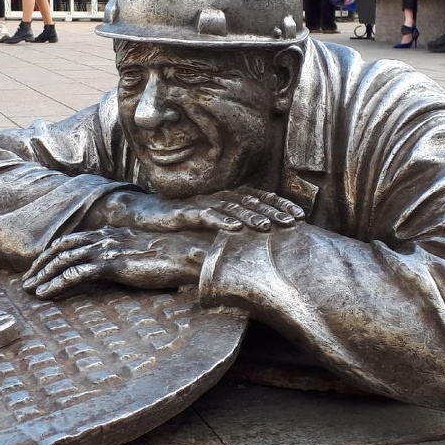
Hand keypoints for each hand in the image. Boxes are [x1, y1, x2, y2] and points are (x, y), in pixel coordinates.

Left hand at [23, 227, 209, 298]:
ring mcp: (107, 249)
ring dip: (43, 275)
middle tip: (26, 280)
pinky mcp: (112, 264)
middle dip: (40, 264)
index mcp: (109, 232)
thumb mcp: (140, 252)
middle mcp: (104, 236)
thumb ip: (124, 255)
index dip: (52, 253)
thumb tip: (115, 269)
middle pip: (61, 248)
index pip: (71, 240)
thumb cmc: (169, 256)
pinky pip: (76, 274)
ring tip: (30, 290)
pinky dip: (56, 284)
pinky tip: (46, 294)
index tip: (39, 266)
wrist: (187, 253)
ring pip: (63, 260)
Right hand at [88, 186, 302, 234]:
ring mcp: (202, 202)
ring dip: (252, 216)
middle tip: (293, 221)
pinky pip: (206, 214)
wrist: (143, 216)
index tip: (301, 217)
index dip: (280, 205)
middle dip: (274, 210)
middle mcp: (217, 196)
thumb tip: (261, 247)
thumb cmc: (181, 225)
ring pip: (232, 206)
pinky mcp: (184, 211)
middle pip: (252, 200)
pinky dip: (221, 220)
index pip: (260, 198)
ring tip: (268, 227)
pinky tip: (234, 228)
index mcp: (227, 199)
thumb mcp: (212, 229)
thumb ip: (233, 233)